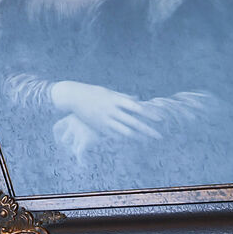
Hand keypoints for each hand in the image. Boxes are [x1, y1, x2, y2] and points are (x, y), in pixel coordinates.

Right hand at [50, 80, 165, 138]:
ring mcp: (105, 119)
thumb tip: (137, 100)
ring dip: (137, 137)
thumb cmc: (92, 92)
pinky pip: (114, 135)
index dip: (149, 114)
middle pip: (133, 122)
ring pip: (125, 131)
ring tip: (147, 141)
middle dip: (147, 130)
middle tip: (159, 136)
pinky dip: (124, 138)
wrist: (72, 96)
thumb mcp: (108, 91)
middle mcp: (112, 110)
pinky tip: (132, 141)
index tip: (160, 119)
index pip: (136, 108)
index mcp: (115, 99)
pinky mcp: (99, 126)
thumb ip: (123, 96)